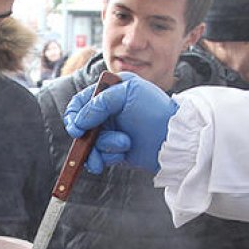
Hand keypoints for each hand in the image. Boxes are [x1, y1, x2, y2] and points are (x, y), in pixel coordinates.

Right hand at [63, 73, 177, 172]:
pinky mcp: (116, 150)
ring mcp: (112, 131)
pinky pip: (100, 156)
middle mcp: (110, 111)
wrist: (173, 140)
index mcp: (112, 92)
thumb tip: (80, 122)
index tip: (77, 128)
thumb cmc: (155, 111)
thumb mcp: (127, 94)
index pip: (81, 101)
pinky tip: (121, 156)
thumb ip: (99, 103)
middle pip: (82, 125)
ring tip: (123, 146)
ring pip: (90, 143)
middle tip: (87, 146)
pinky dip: (107, 157)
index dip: (74, 114)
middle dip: (85, 137)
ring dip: (103, 147)